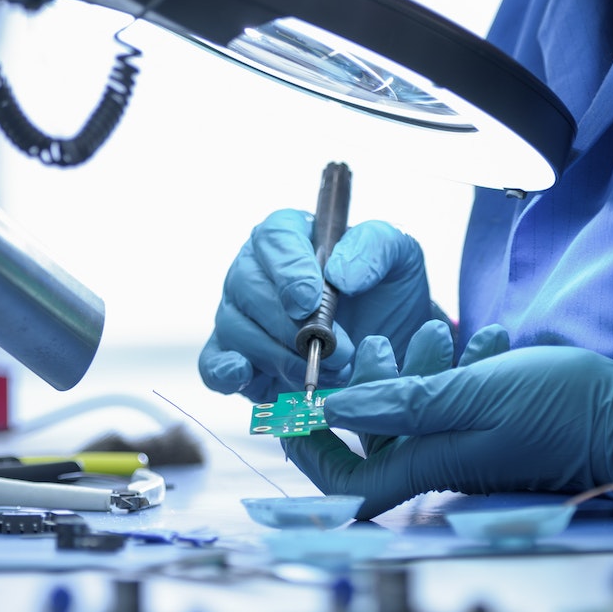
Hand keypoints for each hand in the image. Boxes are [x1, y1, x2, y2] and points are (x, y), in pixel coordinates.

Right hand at [198, 211, 439, 402]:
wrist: (386, 344)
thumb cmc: (385, 294)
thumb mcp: (399, 257)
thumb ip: (374, 247)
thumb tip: (339, 273)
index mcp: (290, 236)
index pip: (274, 239)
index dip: (288, 270)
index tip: (310, 300)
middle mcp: (255, 270)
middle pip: (248, 287)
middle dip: (291, 325)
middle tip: (336, 350)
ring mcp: (240, 314)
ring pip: (236, 329)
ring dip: (279, 356)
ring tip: (321, 371)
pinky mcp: (235, 356)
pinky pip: (214, 364)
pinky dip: (226, 372)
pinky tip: (246, 375)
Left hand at [281, 332, 612, 519]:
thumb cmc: (559, 408)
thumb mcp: (470, 396)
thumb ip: (401, 403)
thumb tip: (332, 409)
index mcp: (431, 464)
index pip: (348, 481)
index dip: (311, 449)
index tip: (292, 405)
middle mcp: (445, 462)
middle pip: (378, 435)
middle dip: (372, 382)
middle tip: (378, 342)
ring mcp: (471, 447)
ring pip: (418, 408)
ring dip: (419, 364)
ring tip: (439, 328)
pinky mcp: (496, 427)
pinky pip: (457, 399)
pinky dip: (458, 366)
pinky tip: (483, 339)